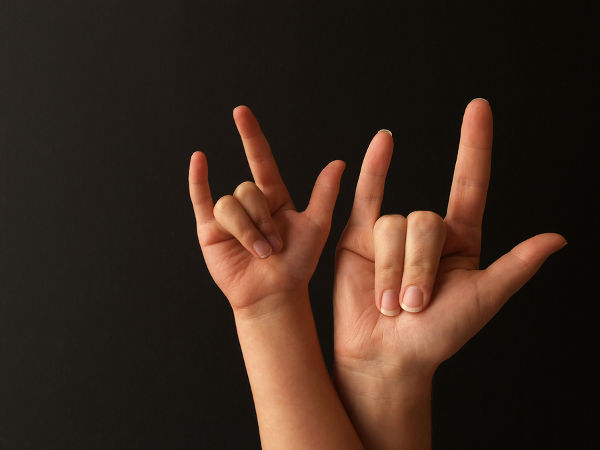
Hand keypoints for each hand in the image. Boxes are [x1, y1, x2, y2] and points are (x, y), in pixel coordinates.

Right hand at [188, 105, 344, 313]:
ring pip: (230, 204)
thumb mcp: (317, 227)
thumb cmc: (297, 264)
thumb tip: (338, 162)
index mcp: (274, 197)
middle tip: (274, 246)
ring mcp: (228, 216)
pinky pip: (201, 199)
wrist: (274, 294)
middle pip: (248, 189)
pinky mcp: (209, 230)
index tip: (241, 112)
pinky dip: (198, 180)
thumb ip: (325, 194)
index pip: (260, 160)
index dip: (251, 135)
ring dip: (247, 230)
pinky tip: (199, 160)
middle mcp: (250, 203)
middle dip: (262, 219)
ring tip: (259, 253)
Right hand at [332, 99, 565, 449]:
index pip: (469, 182)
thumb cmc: (436, 336)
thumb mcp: (483, 301)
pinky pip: (365, 196)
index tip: (478, 108)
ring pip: (393, 225)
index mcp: (461, 241)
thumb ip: (515, 267)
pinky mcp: (358, 236)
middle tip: (414, 305)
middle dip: (420, 267)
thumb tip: (557, 239)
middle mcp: (426, 232)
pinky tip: (383, 143)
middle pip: (425, 219)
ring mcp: (391, 233)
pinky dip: (373, 169)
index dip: (475, 145)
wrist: (387, 355)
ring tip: (391, 303)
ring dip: (393, 270)